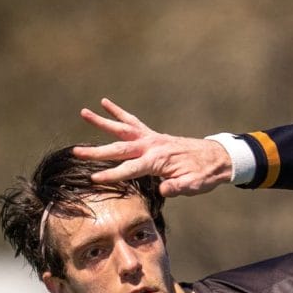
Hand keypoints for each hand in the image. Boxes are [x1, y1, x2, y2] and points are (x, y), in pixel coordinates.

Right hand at [73, 98, 232, 195]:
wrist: (217, 158)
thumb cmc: (204, 175)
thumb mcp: (194, 186)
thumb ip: (178, 187)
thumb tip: (165, 190)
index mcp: (158, 160)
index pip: (130, 169)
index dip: (112, 175)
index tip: (94, 179)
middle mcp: (152, 146)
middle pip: (119, 148)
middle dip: (97, 152)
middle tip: (76, 151)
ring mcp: (151, 138)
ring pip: (122, 128)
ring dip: (102, 122)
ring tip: (83, 112)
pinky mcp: (153, 135)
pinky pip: (132, 122)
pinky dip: (119, 112)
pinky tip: (105, 103)